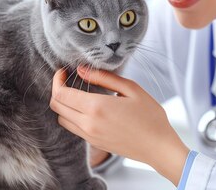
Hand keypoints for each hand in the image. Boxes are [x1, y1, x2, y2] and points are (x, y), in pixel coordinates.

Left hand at [50, 67, 188, 185]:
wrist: (158, 147)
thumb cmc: (150, 116)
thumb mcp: (131, 89)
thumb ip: (104, 78)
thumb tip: (81, 70)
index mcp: (96, 108)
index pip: (61, 94)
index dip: (57, 80)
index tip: (63, 72)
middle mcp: (88, 124)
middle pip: (57, 106)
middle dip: (57, 90)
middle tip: (67, 80)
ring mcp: (90, 136)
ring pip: (62, 119)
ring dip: (64, 105)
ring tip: (77, 93)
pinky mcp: (94, 143)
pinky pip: (73, 128)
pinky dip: (72, 116)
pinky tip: (87, 108)